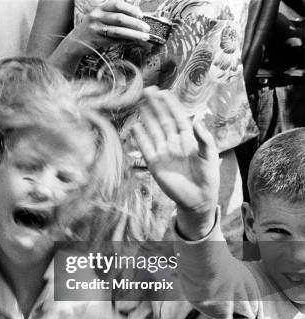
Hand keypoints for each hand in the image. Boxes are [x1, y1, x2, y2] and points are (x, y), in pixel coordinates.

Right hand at [69, 0, 149, 55]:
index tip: (141, 15)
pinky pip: (115, 41)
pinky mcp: (96, 40)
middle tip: (146, 28)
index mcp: (99, 8)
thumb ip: (113, 15)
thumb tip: (135, 19)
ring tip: (144, 37)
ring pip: (119, 31)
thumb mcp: (99, 18)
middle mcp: (96, 16)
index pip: (117, 4)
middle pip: (120, 18)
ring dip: (134, 34)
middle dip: (135, 23)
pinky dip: (126, 41)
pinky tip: (134, 42)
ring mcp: (95, 29)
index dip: (131, 9)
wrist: (74, 43)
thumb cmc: (91, 30)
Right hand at [131, 87, 218, 237]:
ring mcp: (163, 152)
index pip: (177, 117)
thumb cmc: (208, 177)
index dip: (170, 105)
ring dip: (147, 118)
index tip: (163, 92)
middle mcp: (174, 143)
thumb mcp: (211, 156)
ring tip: (140, 104)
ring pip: (153, 131)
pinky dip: (140, 138)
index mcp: (188, 139)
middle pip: (163, 120)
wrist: (198, 198)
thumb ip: (205, 139)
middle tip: (148, 91)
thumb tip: (197, 122)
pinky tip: (135, 127)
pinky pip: (146, 148)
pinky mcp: (155, 164)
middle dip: (156, 106)